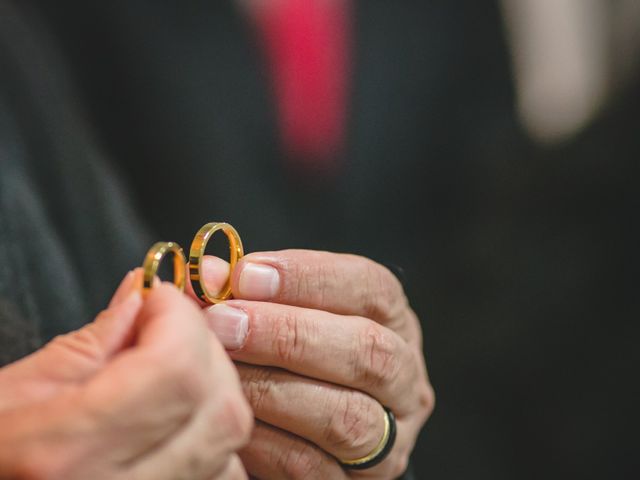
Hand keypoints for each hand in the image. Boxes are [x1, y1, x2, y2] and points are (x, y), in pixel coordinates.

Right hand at [0, 270, 251, 479]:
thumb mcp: (12, 391)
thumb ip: (93, 342)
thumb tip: (144, 296)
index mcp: (69, 454)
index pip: (178, 370)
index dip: (179, 319)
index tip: (156, 299)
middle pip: (220, 408)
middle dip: (205, 349)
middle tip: (165, 330)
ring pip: (230, 444)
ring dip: (214, 391)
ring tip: (169, 374)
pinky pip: (223, 475)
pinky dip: (212, 436)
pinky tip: (178, 418)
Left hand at [198, 250, 434, 478]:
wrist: (300, 427)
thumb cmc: (292, 355)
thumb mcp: (286, 313)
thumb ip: (252, 294)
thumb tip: (209, 277)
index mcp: (394, 323)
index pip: (371, 288)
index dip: (309, 277)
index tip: (248, 274)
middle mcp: (404, 380)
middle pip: (367, 351)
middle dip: (289, 334)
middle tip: (226, 323)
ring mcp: (389, 439)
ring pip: (345, 416)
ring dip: (272, 389)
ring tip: (221, 370)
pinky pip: (310, 466)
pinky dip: (264, 439)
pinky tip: (229, 414)